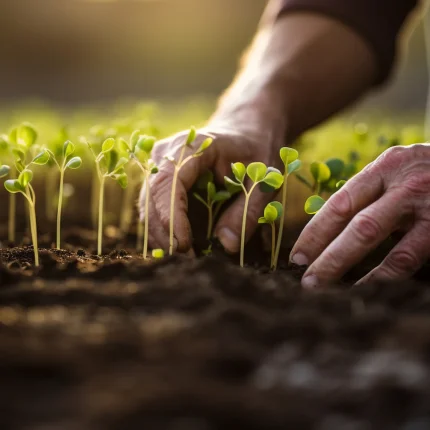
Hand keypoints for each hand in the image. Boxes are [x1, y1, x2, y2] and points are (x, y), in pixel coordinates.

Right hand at [139, 121, 285, 253]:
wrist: (244, 129)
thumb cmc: (256, 151)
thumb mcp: (265, 180)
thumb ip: (247, 211)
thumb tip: (226, 245)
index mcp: (194, 146)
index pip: (170, 183)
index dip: (172, 217)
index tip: (184, 247)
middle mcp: (168, 152)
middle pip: (152, 196)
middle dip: (164, 233)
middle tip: (187, 261)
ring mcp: (160, 163)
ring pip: (147, 204)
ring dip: (160, 234)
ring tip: (184, 257)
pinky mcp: (160, 176)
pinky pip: (153, 205)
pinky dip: (162, 227)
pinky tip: (178, 244)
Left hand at [290, 144, 429, 287]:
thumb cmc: (425, 172)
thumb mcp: (396, 170)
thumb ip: (369, 194)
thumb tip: (329, 227)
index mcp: (387, 166)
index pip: (342, 203)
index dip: (316, 232)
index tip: (297, 255)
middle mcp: (409, 185)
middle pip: (361, 228)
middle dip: (330, 257)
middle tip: (306, 281)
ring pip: (393, 251)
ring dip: (359, 274)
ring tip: (331, 291)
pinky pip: (414, 260)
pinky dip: (389, 277)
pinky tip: (369, 289)